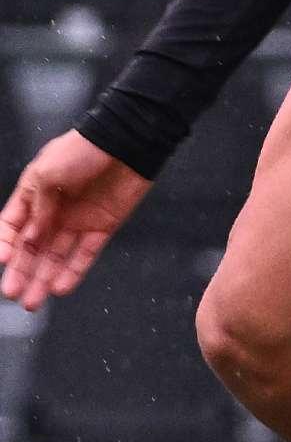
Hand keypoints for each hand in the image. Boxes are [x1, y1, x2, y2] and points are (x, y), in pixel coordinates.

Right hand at [0, 131, 151, 310]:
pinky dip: (72, 272)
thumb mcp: (48, 173)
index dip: (5, 244)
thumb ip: (38, 209)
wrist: (127, 139)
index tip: (2, 262)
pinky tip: (60, 288)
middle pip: (32, 247)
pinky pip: (84, 255)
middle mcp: (55, 208)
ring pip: (56, 256)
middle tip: (12, 293)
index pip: (13, 225)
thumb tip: (30, 239)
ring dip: (43, 278)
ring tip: (32, 302)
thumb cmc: (84, 148)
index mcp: (36, 191)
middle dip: (21, 270)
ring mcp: (78, 219)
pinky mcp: (102, 226)